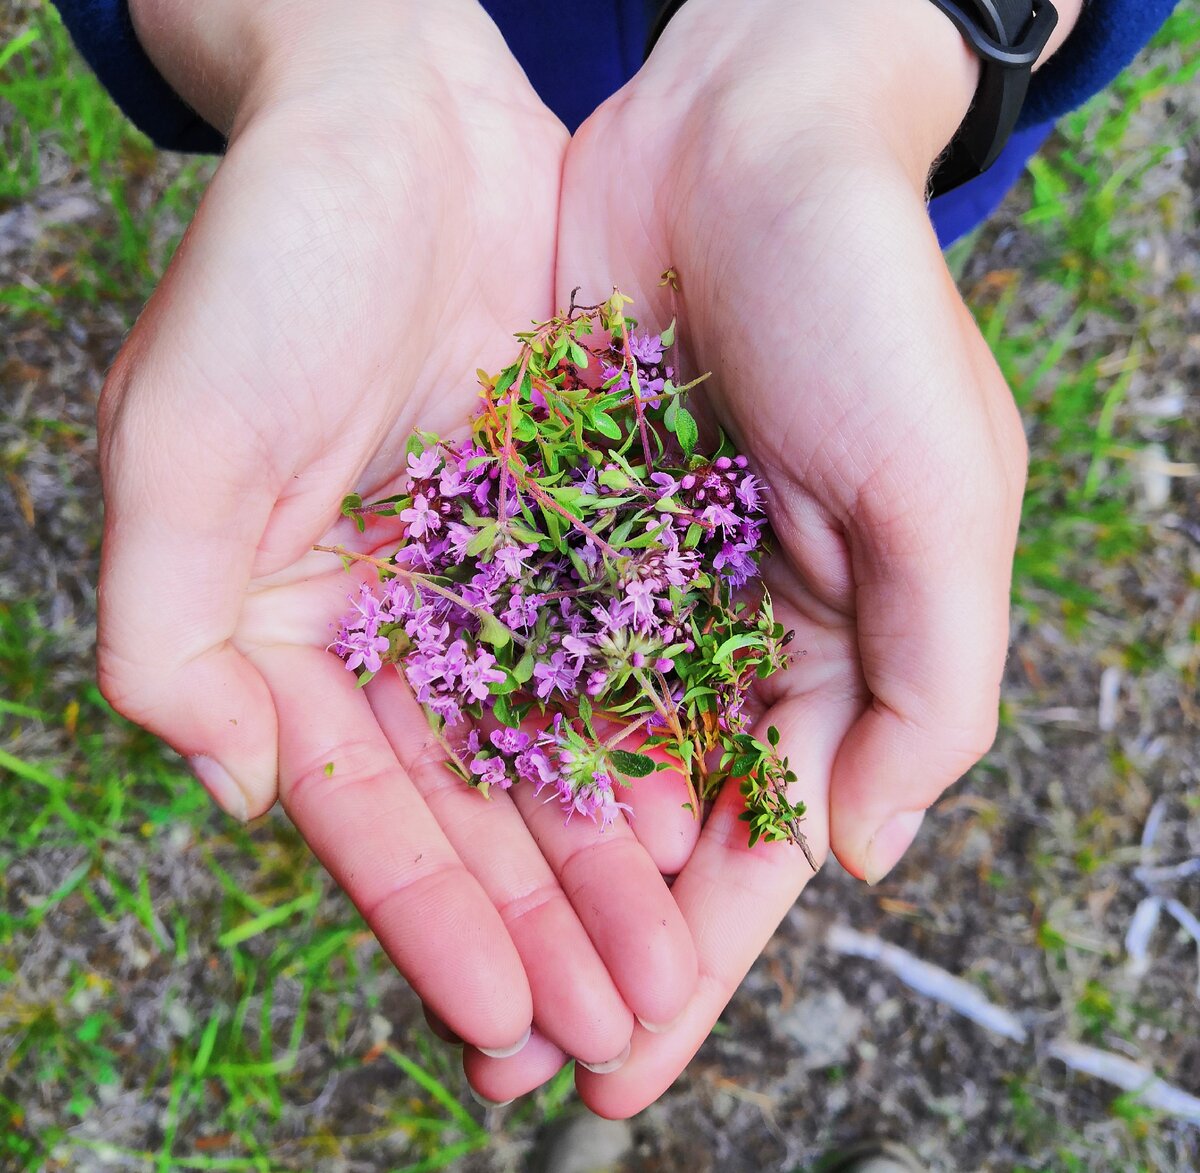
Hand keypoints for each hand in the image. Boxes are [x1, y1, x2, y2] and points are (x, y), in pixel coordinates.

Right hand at [97, 0, 695, 1072]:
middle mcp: (388, 631)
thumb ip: (171, 633)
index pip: (363, 813)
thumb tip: (241, 797)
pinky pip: (617, 660)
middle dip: (538, 929)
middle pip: (471, 812)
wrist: (399, 131)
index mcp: (285, 636)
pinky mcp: (565, 534)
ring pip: (554, 758)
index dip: (428, 921)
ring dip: (604, 869)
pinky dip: (651, 741)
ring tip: (666, 972)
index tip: (499, 1019)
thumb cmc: (271, 269)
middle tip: (612, 1034)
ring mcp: (484, 588)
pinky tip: (697, 823)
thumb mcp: (179, 443)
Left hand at [494, 0, 1066, 1113]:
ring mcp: (624, 584)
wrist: (745, 146)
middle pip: (643, 829)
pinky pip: (494, 650)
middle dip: (586, 947)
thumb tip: (863, 857)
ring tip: (452, 980)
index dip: (698, 965)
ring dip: (511, 870)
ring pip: (557, 759)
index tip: (624, 1071)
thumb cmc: (868, 308)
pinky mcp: (543, 520)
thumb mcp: (941, 494)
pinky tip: (415, 820)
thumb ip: (929, 685)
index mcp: (829, 653)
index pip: (757, 845)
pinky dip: (460, 735)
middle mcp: (719, 637)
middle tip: (513, 1063)